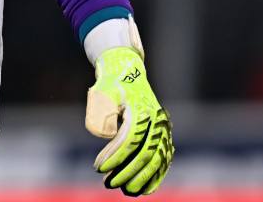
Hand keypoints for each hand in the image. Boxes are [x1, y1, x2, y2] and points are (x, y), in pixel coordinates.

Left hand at [85, 47, 172, 194]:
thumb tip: (104, 135)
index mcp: (142, 109)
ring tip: (126, 191)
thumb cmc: (112, 84)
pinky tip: (144, 190)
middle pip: (146, 153)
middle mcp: (157, 120)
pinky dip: (156, 176)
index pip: (130, 139)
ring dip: (142, 178)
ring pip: (158, 160)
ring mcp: (163, 129)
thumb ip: (101, 112)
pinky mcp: (164, 136)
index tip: (99, 168)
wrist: (128, 72)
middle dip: (128, 172)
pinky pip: (164, 160)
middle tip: (109, 184)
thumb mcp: (102, 93)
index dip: (115, 156)